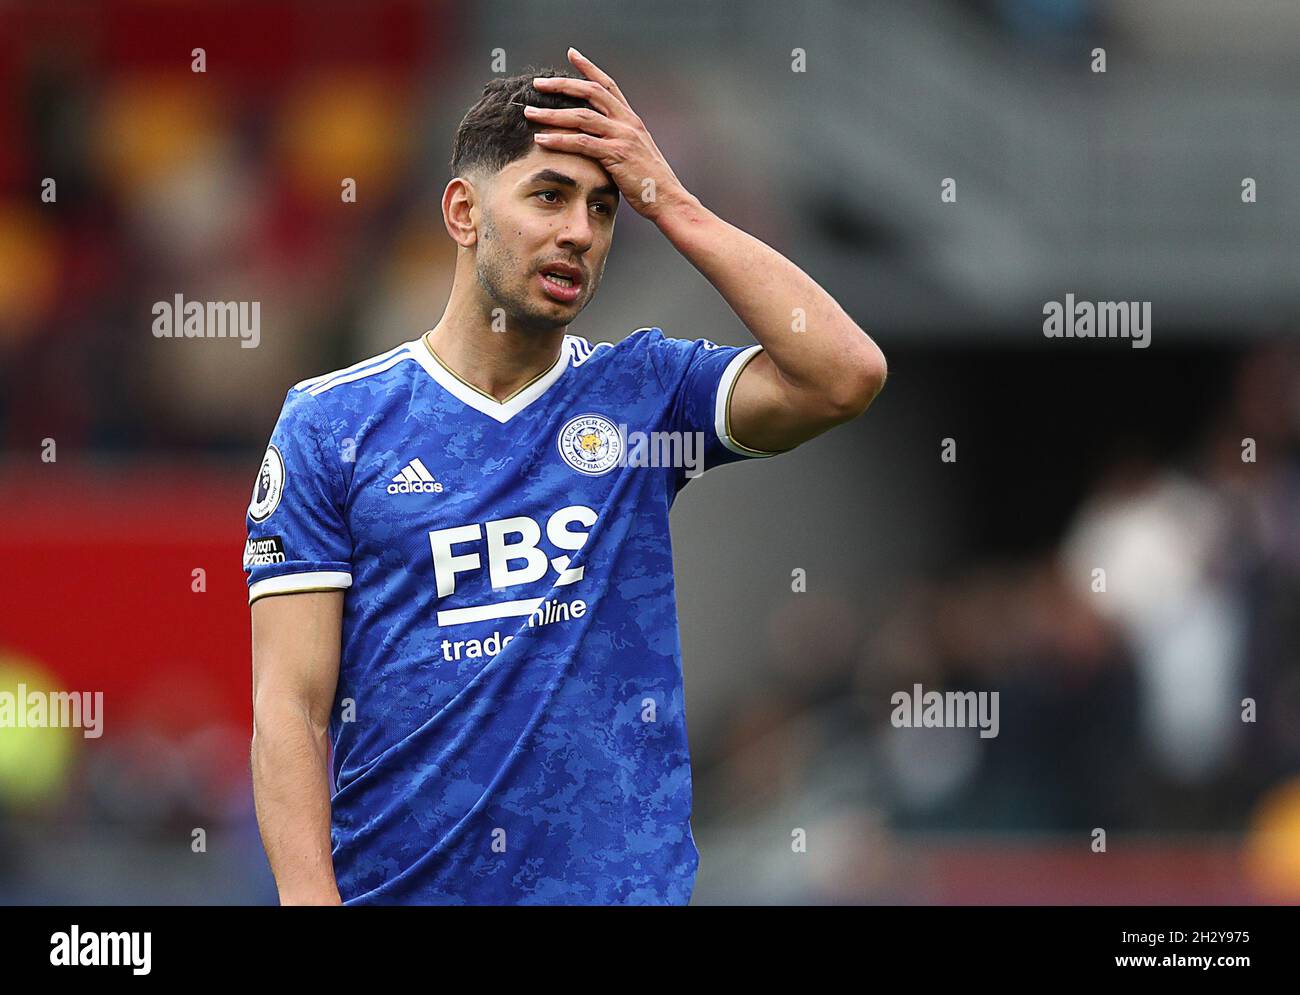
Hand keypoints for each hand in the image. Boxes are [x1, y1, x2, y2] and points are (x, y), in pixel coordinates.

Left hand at [525, 48, 691, 222]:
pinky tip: (542, 139)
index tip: (572, 54)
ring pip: (581, 116)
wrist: (669, 199)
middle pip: (590, 92)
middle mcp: (627, 122)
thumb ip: (618, 141)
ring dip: (552, 114)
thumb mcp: (636, 153)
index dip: (589, 68)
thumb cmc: (650, 182)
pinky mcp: (616, 155)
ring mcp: (623, 137)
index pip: (608, 85)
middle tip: (538, 83)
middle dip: (562, 85)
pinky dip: (559, 140)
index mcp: (632, 119)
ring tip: (530, 112)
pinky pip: (582, 143)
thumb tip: (598, 140)